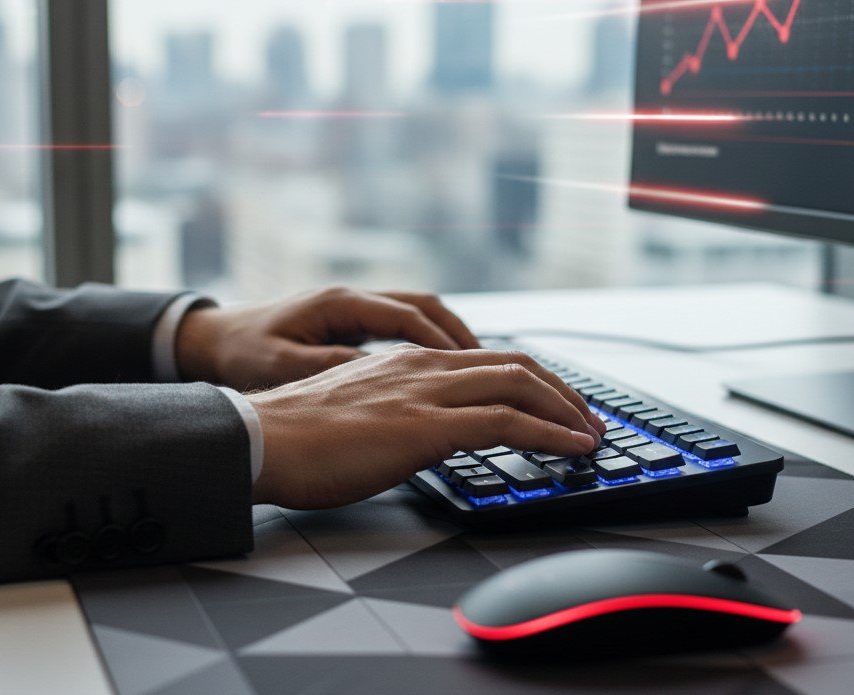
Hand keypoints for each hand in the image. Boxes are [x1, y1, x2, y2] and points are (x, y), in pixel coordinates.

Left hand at [175, 287, 479, 389]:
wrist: (207, 341)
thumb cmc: (240, 353)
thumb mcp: (286, 365)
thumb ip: (339, 367)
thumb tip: (395, 376)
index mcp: (340, 303)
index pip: (413, 318)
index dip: (450, 345)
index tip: (482, 373)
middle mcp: (353, 298)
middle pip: (429, 309)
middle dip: (468, 340)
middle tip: (504, 372)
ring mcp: (352, 308)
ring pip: (421, 315)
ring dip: (453, 341)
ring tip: (485, 373)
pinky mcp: (348, 324)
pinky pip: (404, 328)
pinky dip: (431, 346)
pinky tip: (442, 374)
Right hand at [247, 345, 606, 508]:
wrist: (260, 439)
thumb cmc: (298, 436)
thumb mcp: (359, 412)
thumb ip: (398, 412)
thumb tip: (426, 434)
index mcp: (407, 361)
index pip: (488, 360)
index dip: (532, 380)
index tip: (554, 404)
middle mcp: (423, 366)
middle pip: (516, 364)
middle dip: (562, 392)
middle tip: (587, 419)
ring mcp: (426, 393)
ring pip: (519, 383)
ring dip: (566, 410)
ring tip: (592, 434)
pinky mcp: (424, 425)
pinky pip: (505, 422)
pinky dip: (549, 432)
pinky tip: (572, 447)